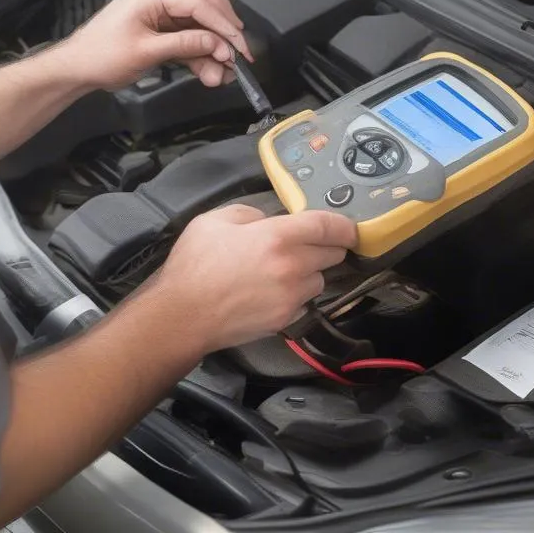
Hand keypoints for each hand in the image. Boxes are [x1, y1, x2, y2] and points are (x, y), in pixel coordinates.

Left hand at [54, 0, 252, 92]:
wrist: (76, 68)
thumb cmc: (100, 56)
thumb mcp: (146, 52)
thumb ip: (185, 45)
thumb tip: (218, 45)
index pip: (201, 4)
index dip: (225, 27)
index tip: (240, 48)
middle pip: (207, 10)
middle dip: (225, 36)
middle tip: (239, 60)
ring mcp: (162, 14)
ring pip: (201, 27)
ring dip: (214, 51)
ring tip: (222, 75)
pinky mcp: (161, 30)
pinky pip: (189, 39)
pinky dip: (201, 55)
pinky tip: (210, 72)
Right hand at [157, 204, 357, 352]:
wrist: (183, 316)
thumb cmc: (195, 264)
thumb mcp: (214, 220)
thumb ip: (249, 213)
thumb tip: (267, 220)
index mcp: (276, 236)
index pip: (326, 225)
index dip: (344, 224)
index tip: (351, 227)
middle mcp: (292, 266)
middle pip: (332, 253)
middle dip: (325, 246)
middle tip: (307, 244)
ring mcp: (291, 296)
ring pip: (320, 280)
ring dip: (310, 272)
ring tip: (283, 271)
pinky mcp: (286, 319)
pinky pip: (304, 302)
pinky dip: (296, 295)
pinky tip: (273, 292)